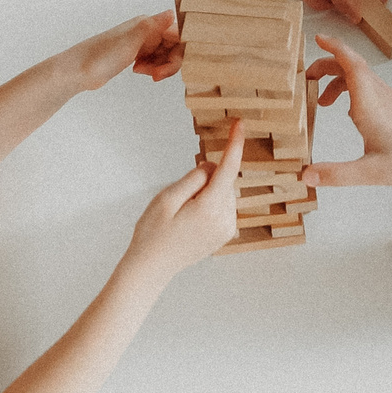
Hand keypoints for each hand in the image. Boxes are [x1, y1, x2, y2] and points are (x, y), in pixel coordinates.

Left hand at [59, 11, 182, 90]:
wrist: (79, 72)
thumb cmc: (99, 57)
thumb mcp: (129, 42)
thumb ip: (152, 27)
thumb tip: (172, 12)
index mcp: (147, 24)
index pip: (177, 36)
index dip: (177, 53)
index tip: (165, 68)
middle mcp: (145, 30)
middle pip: (173, 47)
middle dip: (169, 63)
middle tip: (156, 76)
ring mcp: (141, 42)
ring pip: (165, 55)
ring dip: (160, 67)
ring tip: (143, 72)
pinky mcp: (136, 54)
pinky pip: (155, 60)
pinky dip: (152, 68)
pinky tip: (139, 70)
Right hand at [128, 121, 242, 275]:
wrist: (151, 268)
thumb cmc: (153, 233)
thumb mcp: (166, 197)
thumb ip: (193, 178)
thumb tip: (212, 167)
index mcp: (210, 208)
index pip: (227, 169)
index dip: (234, 144)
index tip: (239, 125)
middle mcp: (224, 220)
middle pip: (223, 181)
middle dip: (205, 179)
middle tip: (178, 198)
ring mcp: (226, 229)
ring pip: (223, 193)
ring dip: (206, 192)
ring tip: (182, 213)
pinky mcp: (224, 234)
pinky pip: (222, 206)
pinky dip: (209, 203)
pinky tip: (189, 218)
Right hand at [302, 34, 391, 188]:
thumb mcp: (370, 172)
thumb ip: (336, 174)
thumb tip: (306, 177)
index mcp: (370, 104)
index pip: (351, 64)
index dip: (335, 48)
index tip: (319, 39)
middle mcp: (379, 94)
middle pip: (351, 66)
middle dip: (327, 66)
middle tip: (307, 78)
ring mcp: (389, 97)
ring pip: (360, 77)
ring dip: (338, 81)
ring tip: (322, 102)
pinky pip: (370, 87)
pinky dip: (352, 90)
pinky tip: (348, 112)